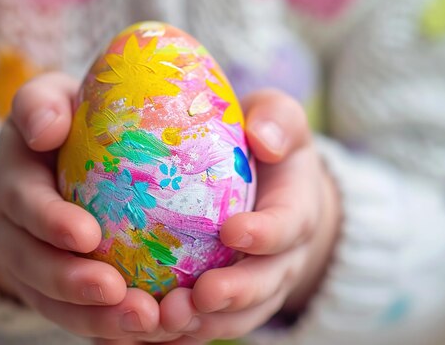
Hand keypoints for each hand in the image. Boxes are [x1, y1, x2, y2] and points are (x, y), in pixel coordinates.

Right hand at [0, 73, 160, 338]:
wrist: (42, 172)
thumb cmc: (59, 131)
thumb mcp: (47, 102)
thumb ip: (40, 105)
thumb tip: (45, 129)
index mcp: (14, 183)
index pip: (23, 204)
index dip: (50, 222)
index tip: (87, 235)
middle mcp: (16, 234)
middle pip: (35, 267)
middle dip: (73, 285)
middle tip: (118, 294)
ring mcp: (34, 269)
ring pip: (56, 304)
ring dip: (96, 319)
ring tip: (144, 324)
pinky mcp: (57, 293)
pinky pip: (78, 318)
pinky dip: (109, 329)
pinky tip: (149, 334)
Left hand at [157, 90, 341, 340]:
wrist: (272, 194)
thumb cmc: (267, 151)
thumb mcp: (278, 120)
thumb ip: (278, 120)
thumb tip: (261, 136)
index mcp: (296, 212)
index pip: (289, 226)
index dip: (266, 233)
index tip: (233, 230)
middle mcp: (281, 259)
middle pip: (264, 285)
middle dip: (234, 294)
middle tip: (199, 296)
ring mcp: (257, 286)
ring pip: (237, 315)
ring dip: (204, 323)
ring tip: (165, 320)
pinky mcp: (230, 302)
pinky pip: (210, 324)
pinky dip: (183, 333)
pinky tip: (148, 330)